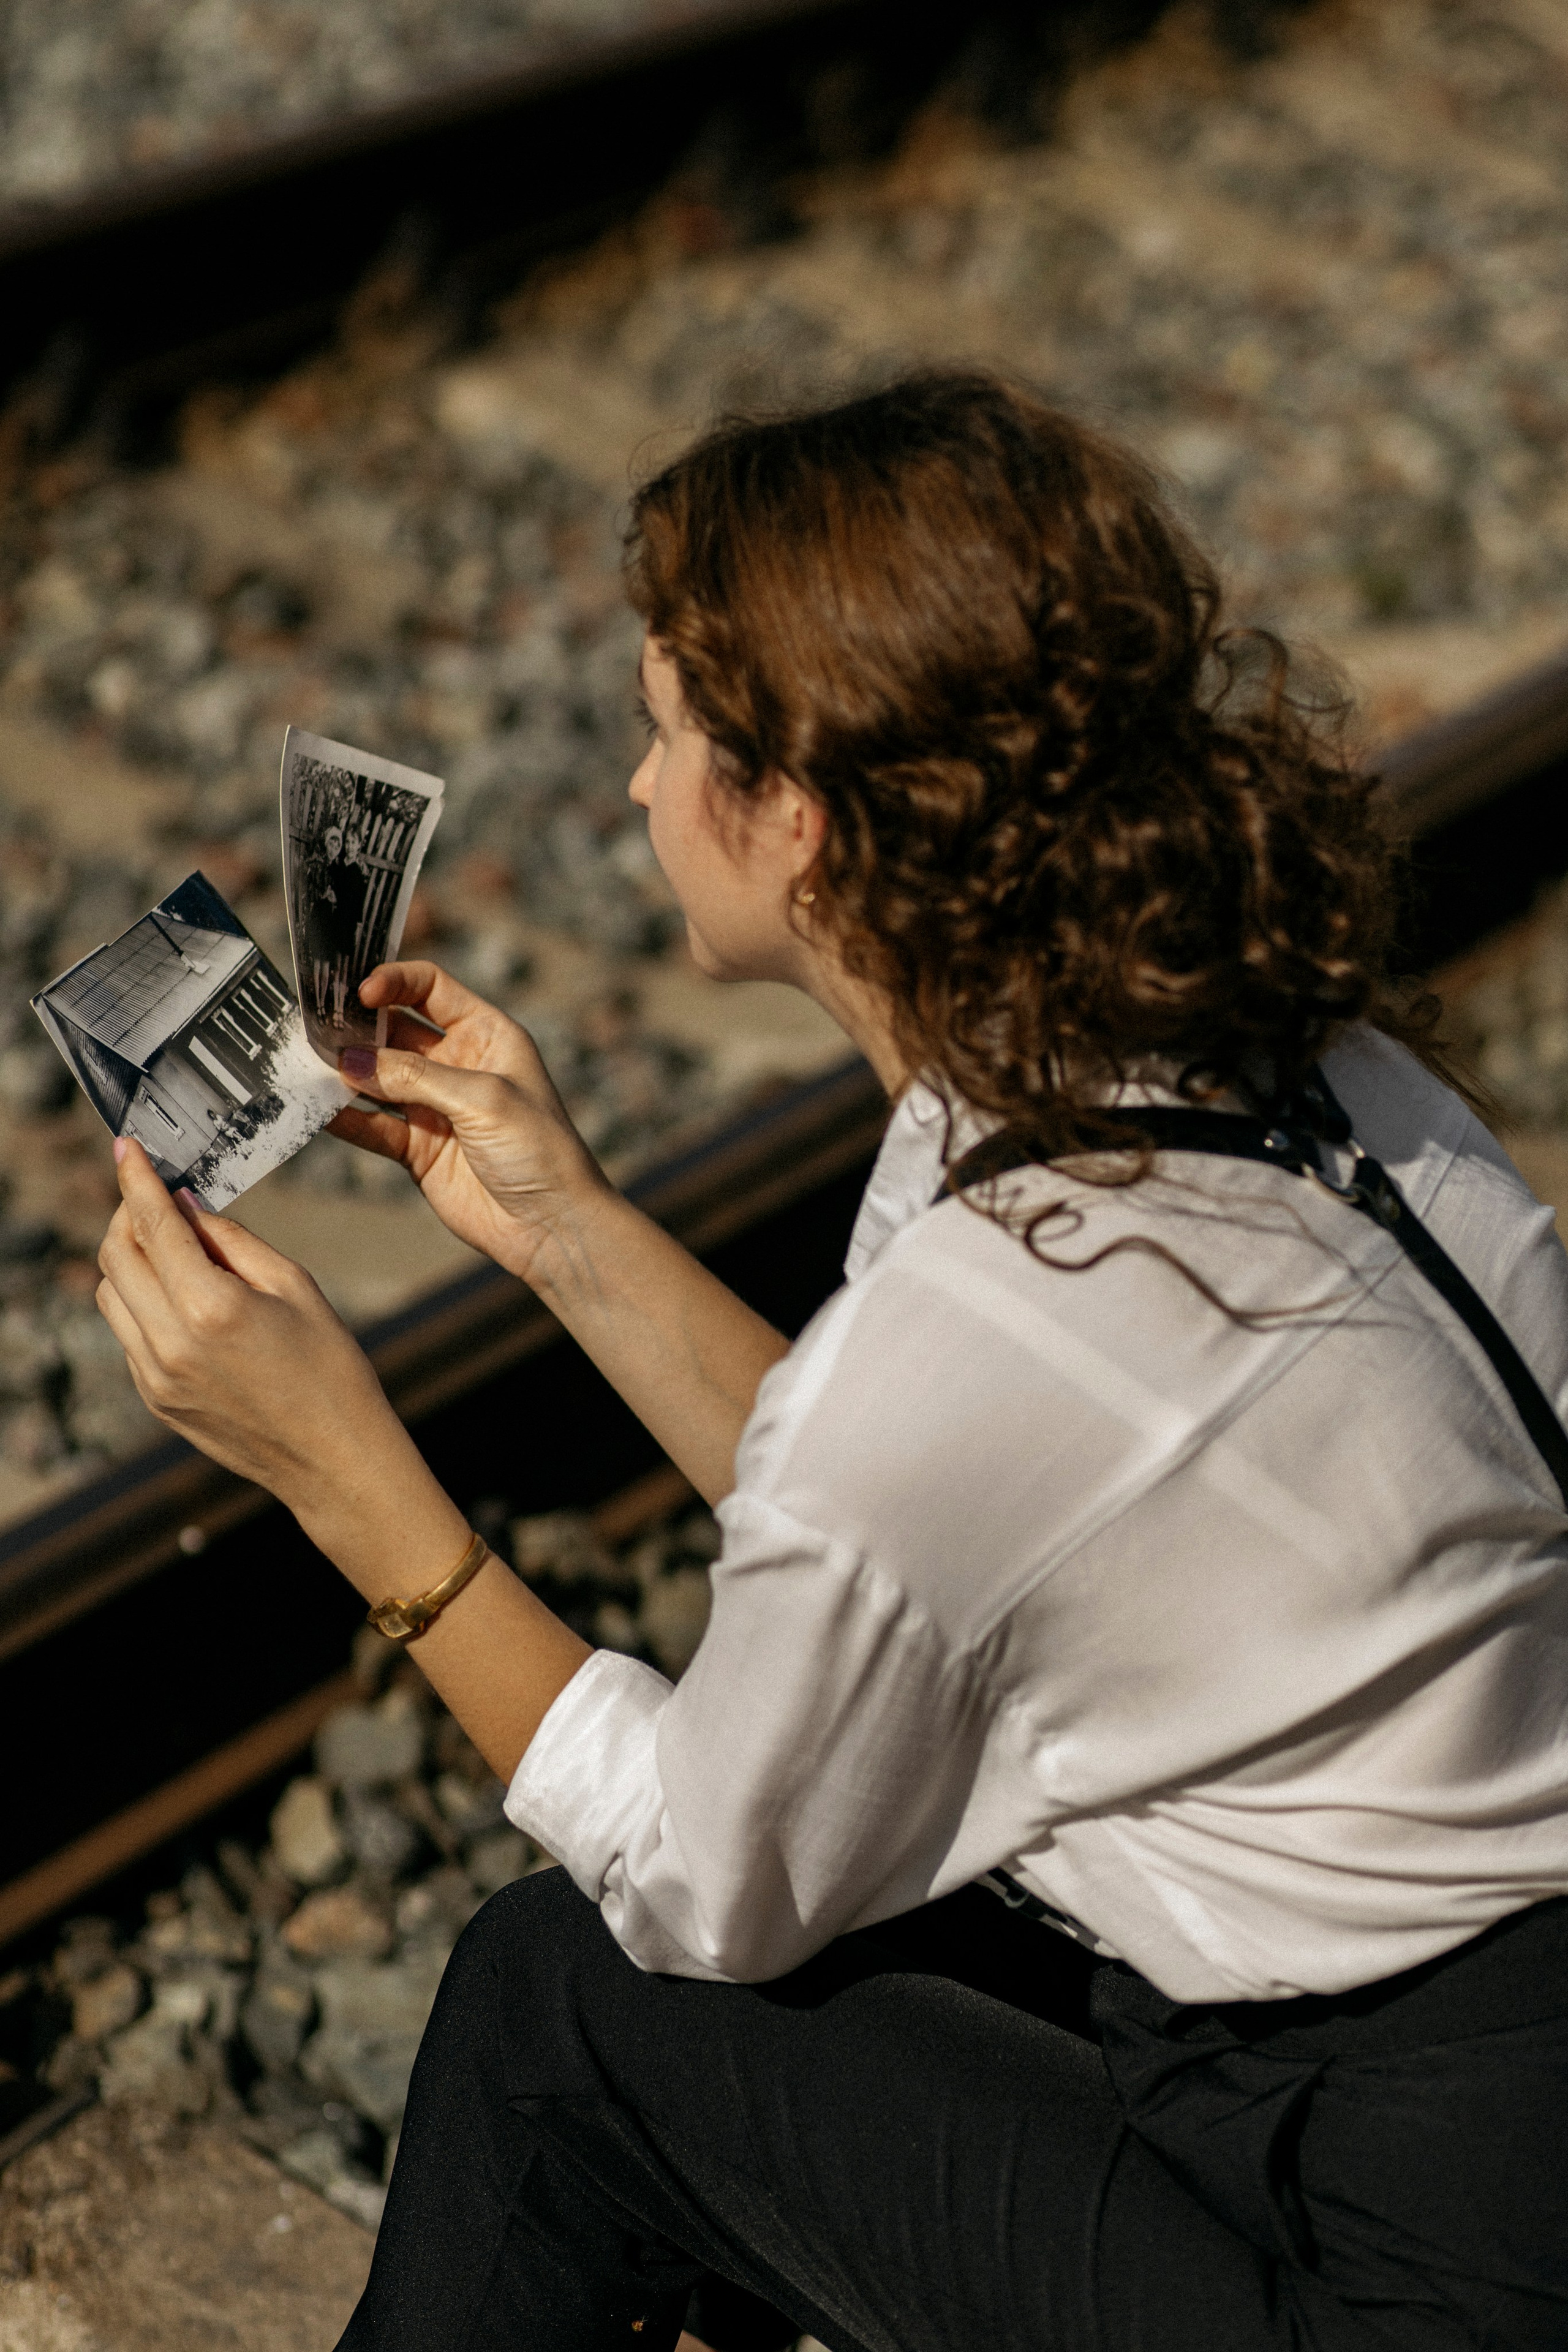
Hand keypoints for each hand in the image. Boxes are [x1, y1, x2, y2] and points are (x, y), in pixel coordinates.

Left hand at [96, 1139, 429, 1549]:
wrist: (333, 1458)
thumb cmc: (331, 1367)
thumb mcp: (294, 1285)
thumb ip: (232, 1241)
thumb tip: (185, 1207)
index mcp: (211, 1307)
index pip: (152, 1225)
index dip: (135, 1179)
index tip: (125, 1147)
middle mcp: (170, 1343)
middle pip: (116, 1257)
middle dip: (127, 1215)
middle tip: (152, 1194)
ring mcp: (155, 1378)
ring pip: (110, 1296)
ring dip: (130, 1260)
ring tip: (173, 1249)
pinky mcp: (154, 1400)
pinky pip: (128, 1334)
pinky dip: (142, 1304)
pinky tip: (185, 1302)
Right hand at [328, 961, 608, 1282]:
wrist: (551, 1225)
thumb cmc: (538, 1149)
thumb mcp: (482, 1099)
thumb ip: (415, 1077)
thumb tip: (350, 1061)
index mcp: (486, 1035)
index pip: (431, 988)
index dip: (394, 982)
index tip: (359, 992)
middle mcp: (457, 1064)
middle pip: (395, 1030)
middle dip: (358, 1027)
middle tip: (317, 1027)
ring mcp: (435, 1107)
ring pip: (377, 1078)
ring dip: (346, 1072)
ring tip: (308, 1064)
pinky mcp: (418, 1148)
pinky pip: (373, 1126)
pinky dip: (346, 1119)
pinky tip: (317, 1110)